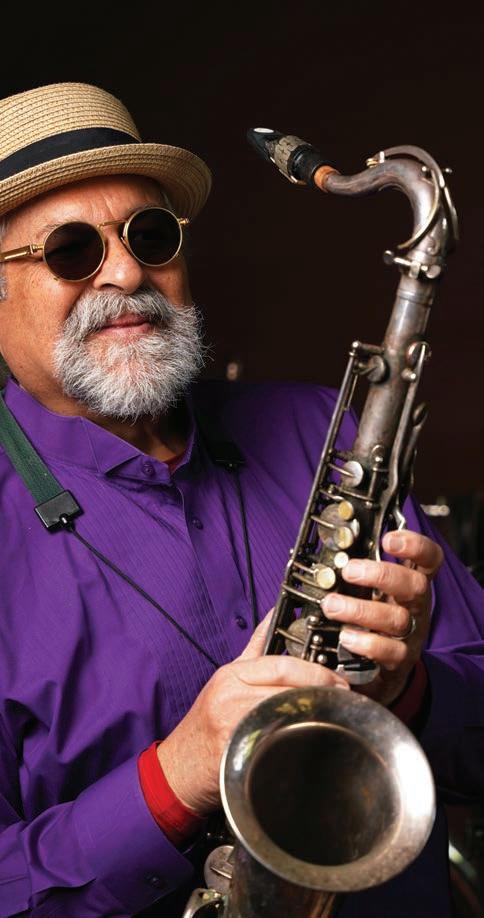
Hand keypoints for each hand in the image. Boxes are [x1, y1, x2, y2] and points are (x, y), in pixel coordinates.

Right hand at [157, 610, 348, 814]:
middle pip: (287, 684)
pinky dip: (297, 735)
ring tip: (334, 714)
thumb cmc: (206, 726)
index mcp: (232, 674)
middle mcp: (231, 693)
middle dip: (321, 688)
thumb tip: (273, 618)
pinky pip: (275, 737)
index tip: (336, 678)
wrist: (178, 768)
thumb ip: (254, 651)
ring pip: (285, 708)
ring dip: (314, 710)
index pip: (282, 664)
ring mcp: (232, 720)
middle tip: (343, 696)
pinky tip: (313, 738)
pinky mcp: (236, 748)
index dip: (315, 670)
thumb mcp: (227, 681)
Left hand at [322, 529, 442, 705]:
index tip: (388, 539)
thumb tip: (331, 554)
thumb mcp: (372, 595)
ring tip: (332, 605)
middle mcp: (415, 608)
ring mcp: (410, 635)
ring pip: (398, 619)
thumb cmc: (372, 623)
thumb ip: (360, 575)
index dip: (415, 546)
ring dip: (361, 609)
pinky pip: (390, 652)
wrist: (380, 672)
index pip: (428, 560)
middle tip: (349, 571)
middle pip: (415, 586)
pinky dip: (366, 643)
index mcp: (409, 585)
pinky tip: (346, 637)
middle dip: (381, 574)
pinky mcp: (399, 661)